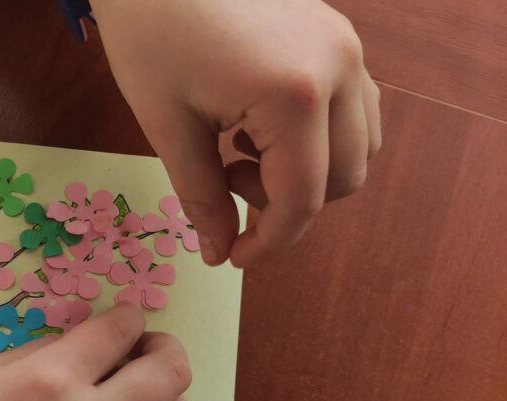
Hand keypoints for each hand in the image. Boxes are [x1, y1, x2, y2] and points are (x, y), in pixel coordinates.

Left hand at [92, 0, 381, 266]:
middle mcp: (339, 69)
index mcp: (295, 95)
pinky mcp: (339, 36)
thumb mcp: (167, 125)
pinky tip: (260, 124)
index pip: (302, 199)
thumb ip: (201, 196)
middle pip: (344, 178)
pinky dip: (319, 137)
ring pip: (360, 145)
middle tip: (226, 183)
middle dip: (287, 204)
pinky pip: (354, 108)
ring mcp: (346, 48)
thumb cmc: (150, 33)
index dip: (270, 242)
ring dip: (309, 172)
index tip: (234, 257)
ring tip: (239, 152)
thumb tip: (220, 251)